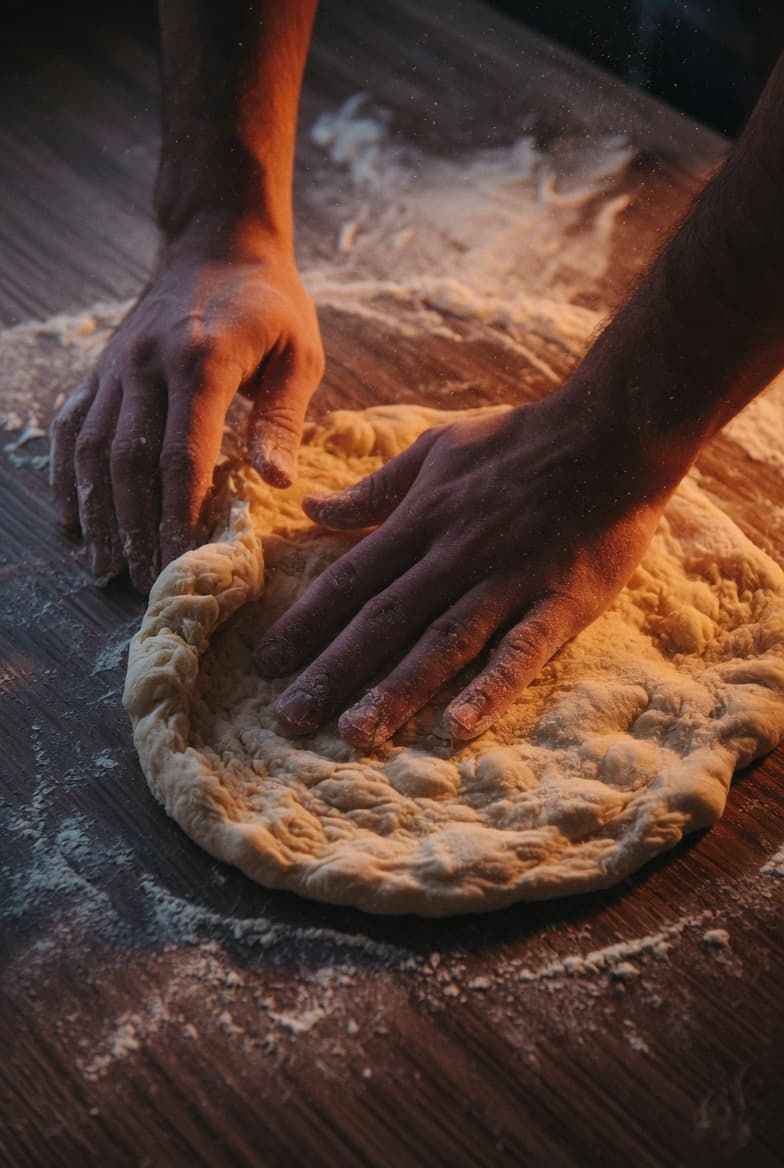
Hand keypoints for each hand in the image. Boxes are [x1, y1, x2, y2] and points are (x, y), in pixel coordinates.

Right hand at [50, 237, 323, 591]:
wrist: (217, 243)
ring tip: (102, 566)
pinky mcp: (101, 368)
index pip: (182, 454)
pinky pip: (73, 426)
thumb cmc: (270, 304)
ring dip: (96, 512)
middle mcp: (147, 363)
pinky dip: (67, 475)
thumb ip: (283, 418)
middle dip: (134, 527)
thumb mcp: (299, 353)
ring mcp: (116, 365)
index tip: (181, 560)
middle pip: (130, 461)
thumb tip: (275, 483)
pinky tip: (70, 517)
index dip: (177, 513)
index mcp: (203, 360)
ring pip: (94, 449)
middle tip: (142, 581)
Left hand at [255, 393, 671, 747]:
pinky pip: (521, 651)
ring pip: (442, 642)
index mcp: (423, 519)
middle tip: (290, 720)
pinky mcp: (561, 602)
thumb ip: (375, 488)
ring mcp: (509, 580)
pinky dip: (490, 689)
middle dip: (333, 671)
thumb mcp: (436, 448)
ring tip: (355, 735)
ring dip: (396, 690)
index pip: (352, 579)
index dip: (306, 623)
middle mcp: (456, 554)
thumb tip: (310, 508)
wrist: (613, 429)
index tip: (266, 664)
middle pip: (384, 619)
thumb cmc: (520, 439)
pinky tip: (458, 728)